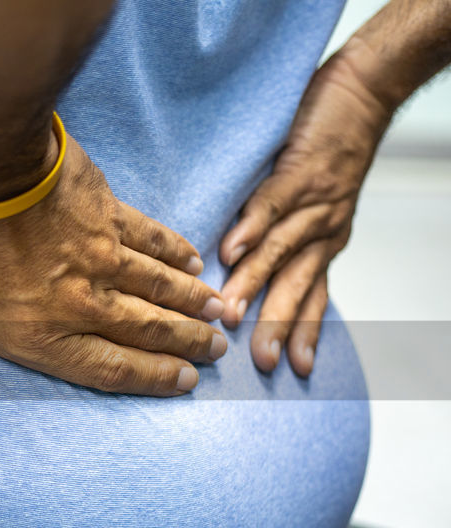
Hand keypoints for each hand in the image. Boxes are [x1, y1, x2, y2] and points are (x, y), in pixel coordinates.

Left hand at [0, 135, 226, 444]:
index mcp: (35, 334)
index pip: (106, 368)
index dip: (148, 379)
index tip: (182, 383)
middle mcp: (76, 302)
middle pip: (145, 330)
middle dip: (183, 344)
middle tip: (217, 352)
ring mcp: (96, 255)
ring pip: (158, 286)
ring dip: (192, 303)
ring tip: (222, 315)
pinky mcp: (103, 210)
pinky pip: (151, 237)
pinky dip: (176, 250)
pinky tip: (197, 259)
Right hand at [219, 48, 391, 375]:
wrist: (366, 91)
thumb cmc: (333, 145)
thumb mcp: (317, 202)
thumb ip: (286, 236)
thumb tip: (246, 270)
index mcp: (326, 241)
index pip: (313, 295)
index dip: (304, 331)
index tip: (293, 368)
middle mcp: (325, 228)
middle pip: (297, 284)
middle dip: (278, 325)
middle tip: (261, 359)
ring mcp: (313, 201)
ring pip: (282, 250)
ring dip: (255, 283)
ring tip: (229, 311)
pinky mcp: (299, 170)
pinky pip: (273, 204)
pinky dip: (252, 228)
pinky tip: (230, 252)